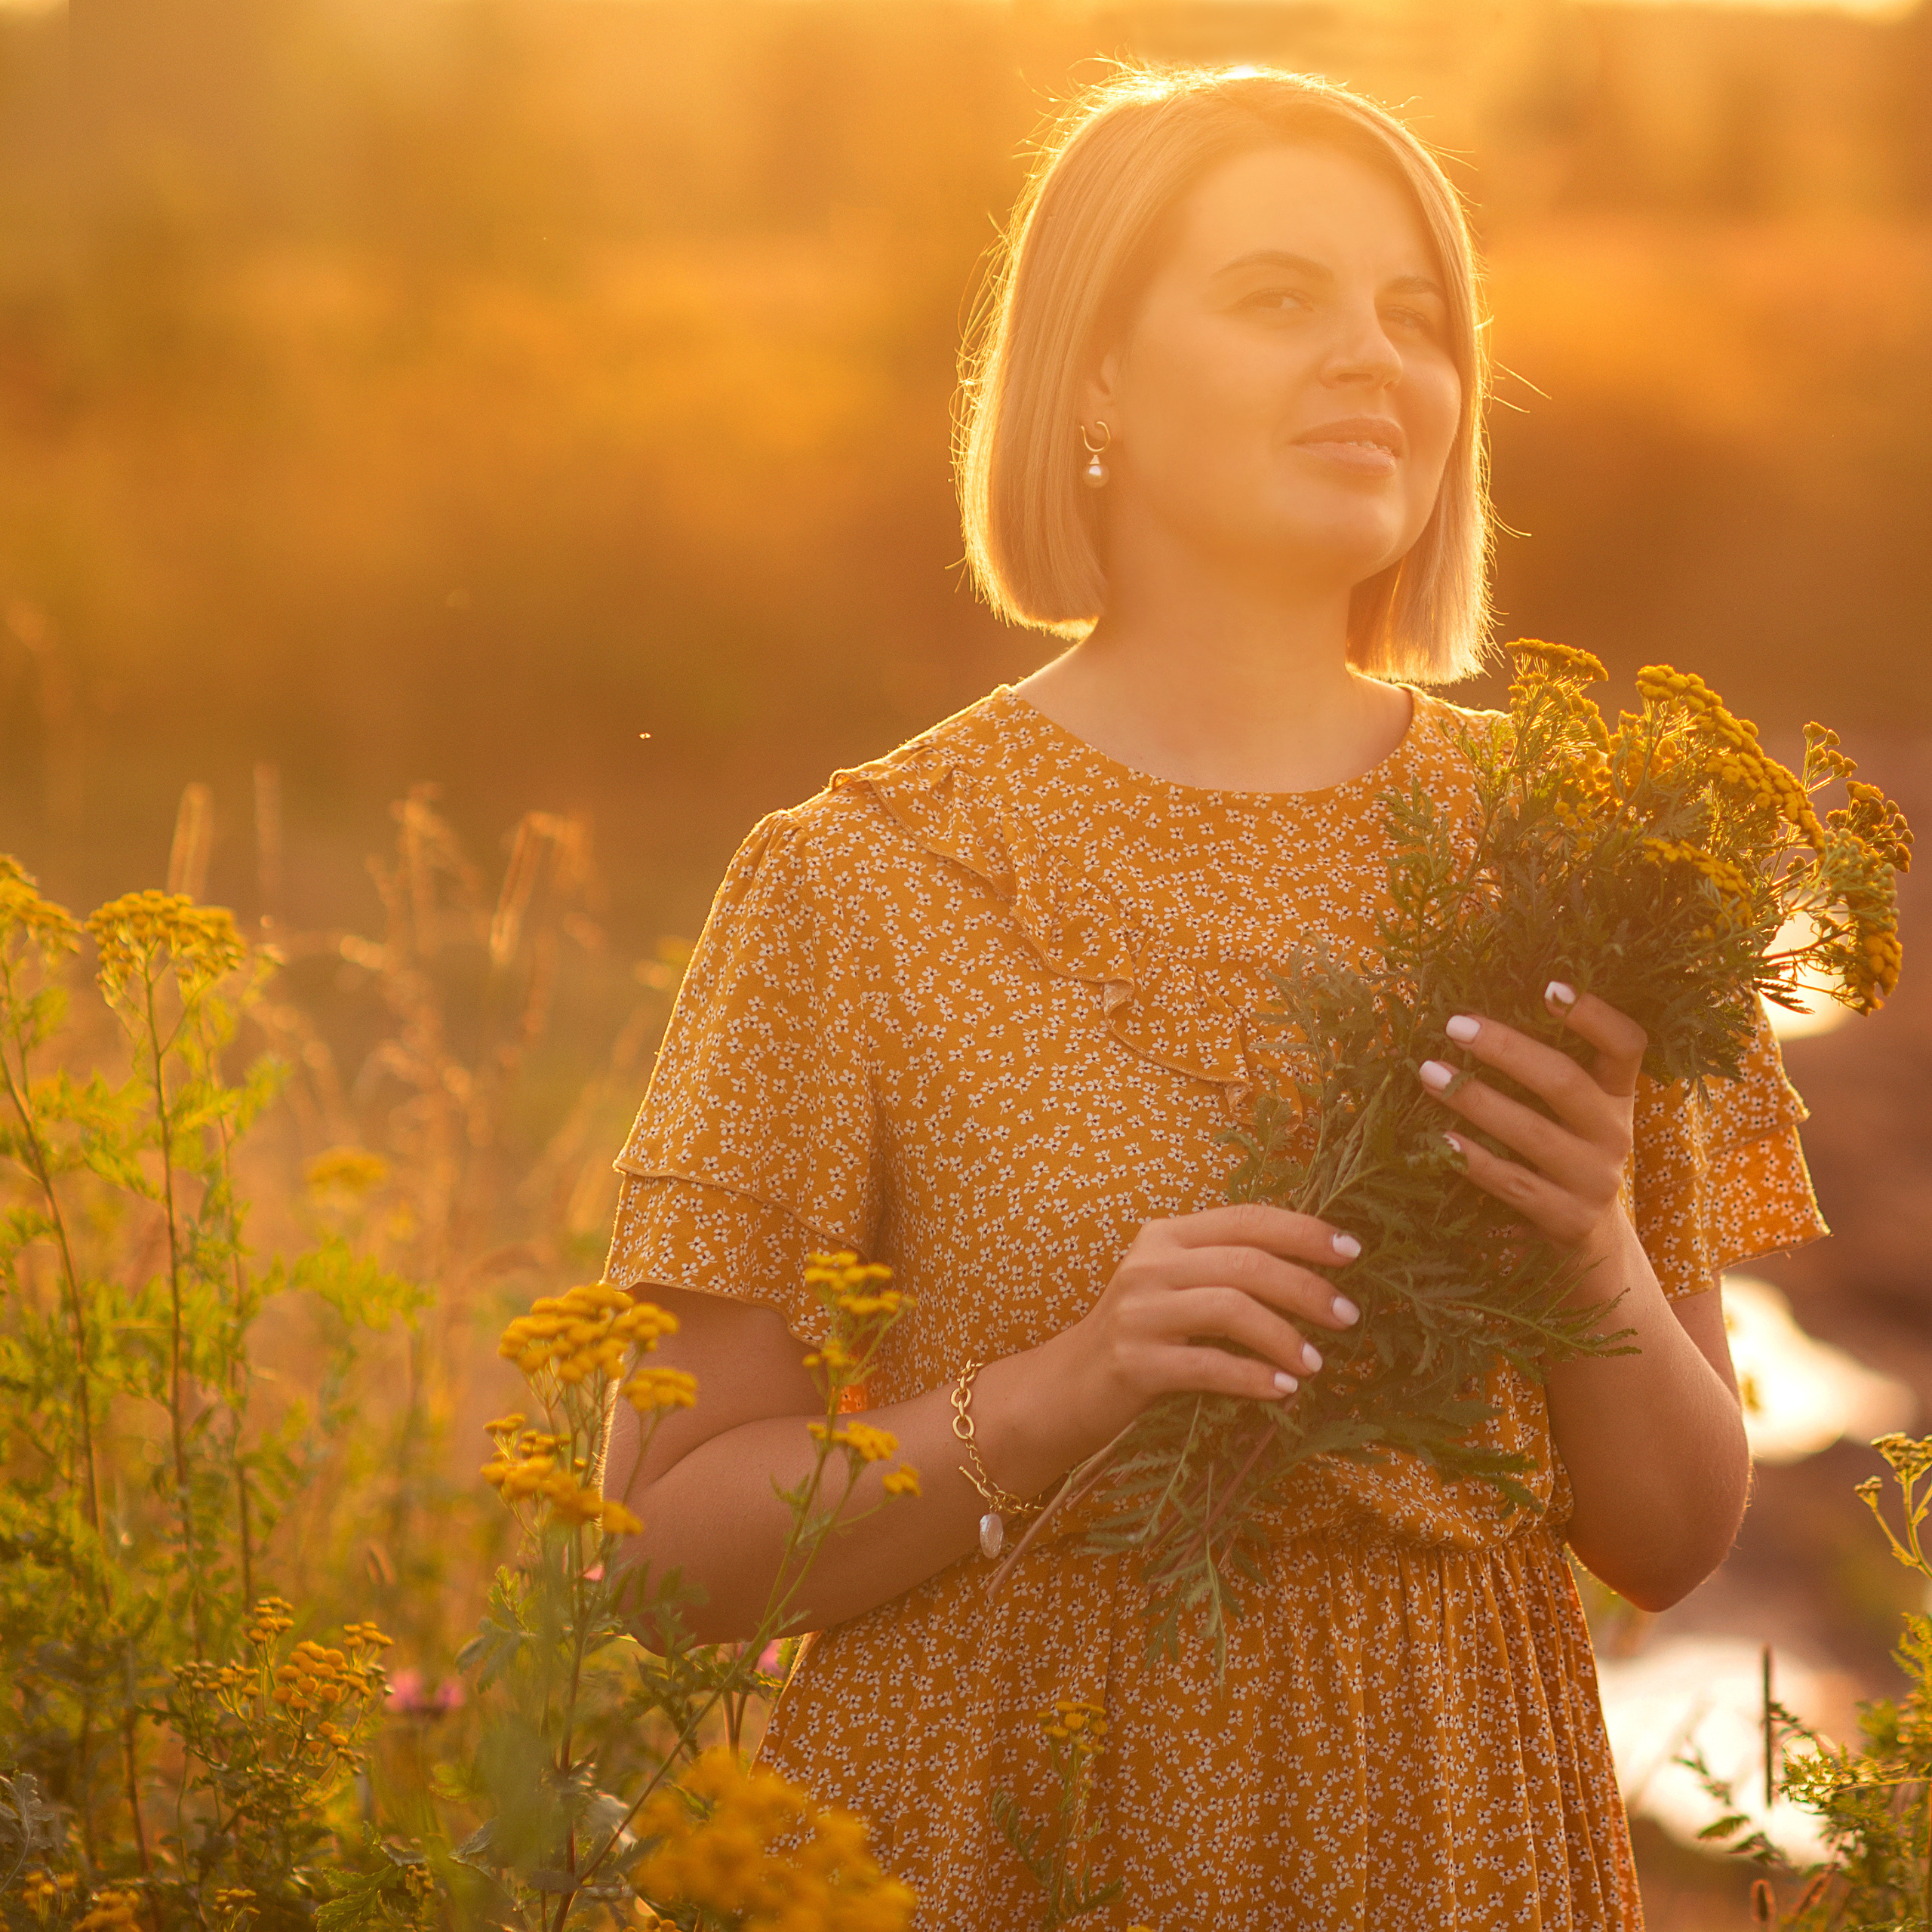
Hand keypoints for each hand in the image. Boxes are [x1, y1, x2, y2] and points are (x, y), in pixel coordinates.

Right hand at [1038, 1203, 1364, 1452]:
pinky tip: (1281, 1390)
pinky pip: (1208, 1364)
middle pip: (1246, 1263)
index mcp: (1166, 1235)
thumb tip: (1315, 1274)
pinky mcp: (1134, 1360)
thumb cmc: (1141, 1337)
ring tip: (1316, 1363)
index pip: (1246, 1219)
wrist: (1066, 1388)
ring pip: (1230, 1308)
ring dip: (1284, 1336)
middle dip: (1306, 1288)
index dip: (1303, 1231)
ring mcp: (1138, 1312)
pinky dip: (1253, 1377)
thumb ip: (1225, 1269)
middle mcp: (1150, 1264)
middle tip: (1347, 1316)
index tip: (1352, 1251)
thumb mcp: (1175, 1288)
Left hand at [1416, 980, 1646, 1254]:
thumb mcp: (1568, 1115)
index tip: (1550, 985)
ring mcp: (1595, 1181)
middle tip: (1454, 1025)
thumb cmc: (1562, 1160)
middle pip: (1566, 1082)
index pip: (1626, 1044)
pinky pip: (1515, 1186)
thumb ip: (1539, 1071)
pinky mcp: (1569, 1221)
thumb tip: (1471, 1015)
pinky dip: (1476, 1162)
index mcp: (1618, 1097)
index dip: (1594, 1014)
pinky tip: (1442, 1142)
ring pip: (1534, 1133)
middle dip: (1507, 1050)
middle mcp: (1615, 1134)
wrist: (1592, 1251)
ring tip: (1428, 1072)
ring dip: (1476, 1100)